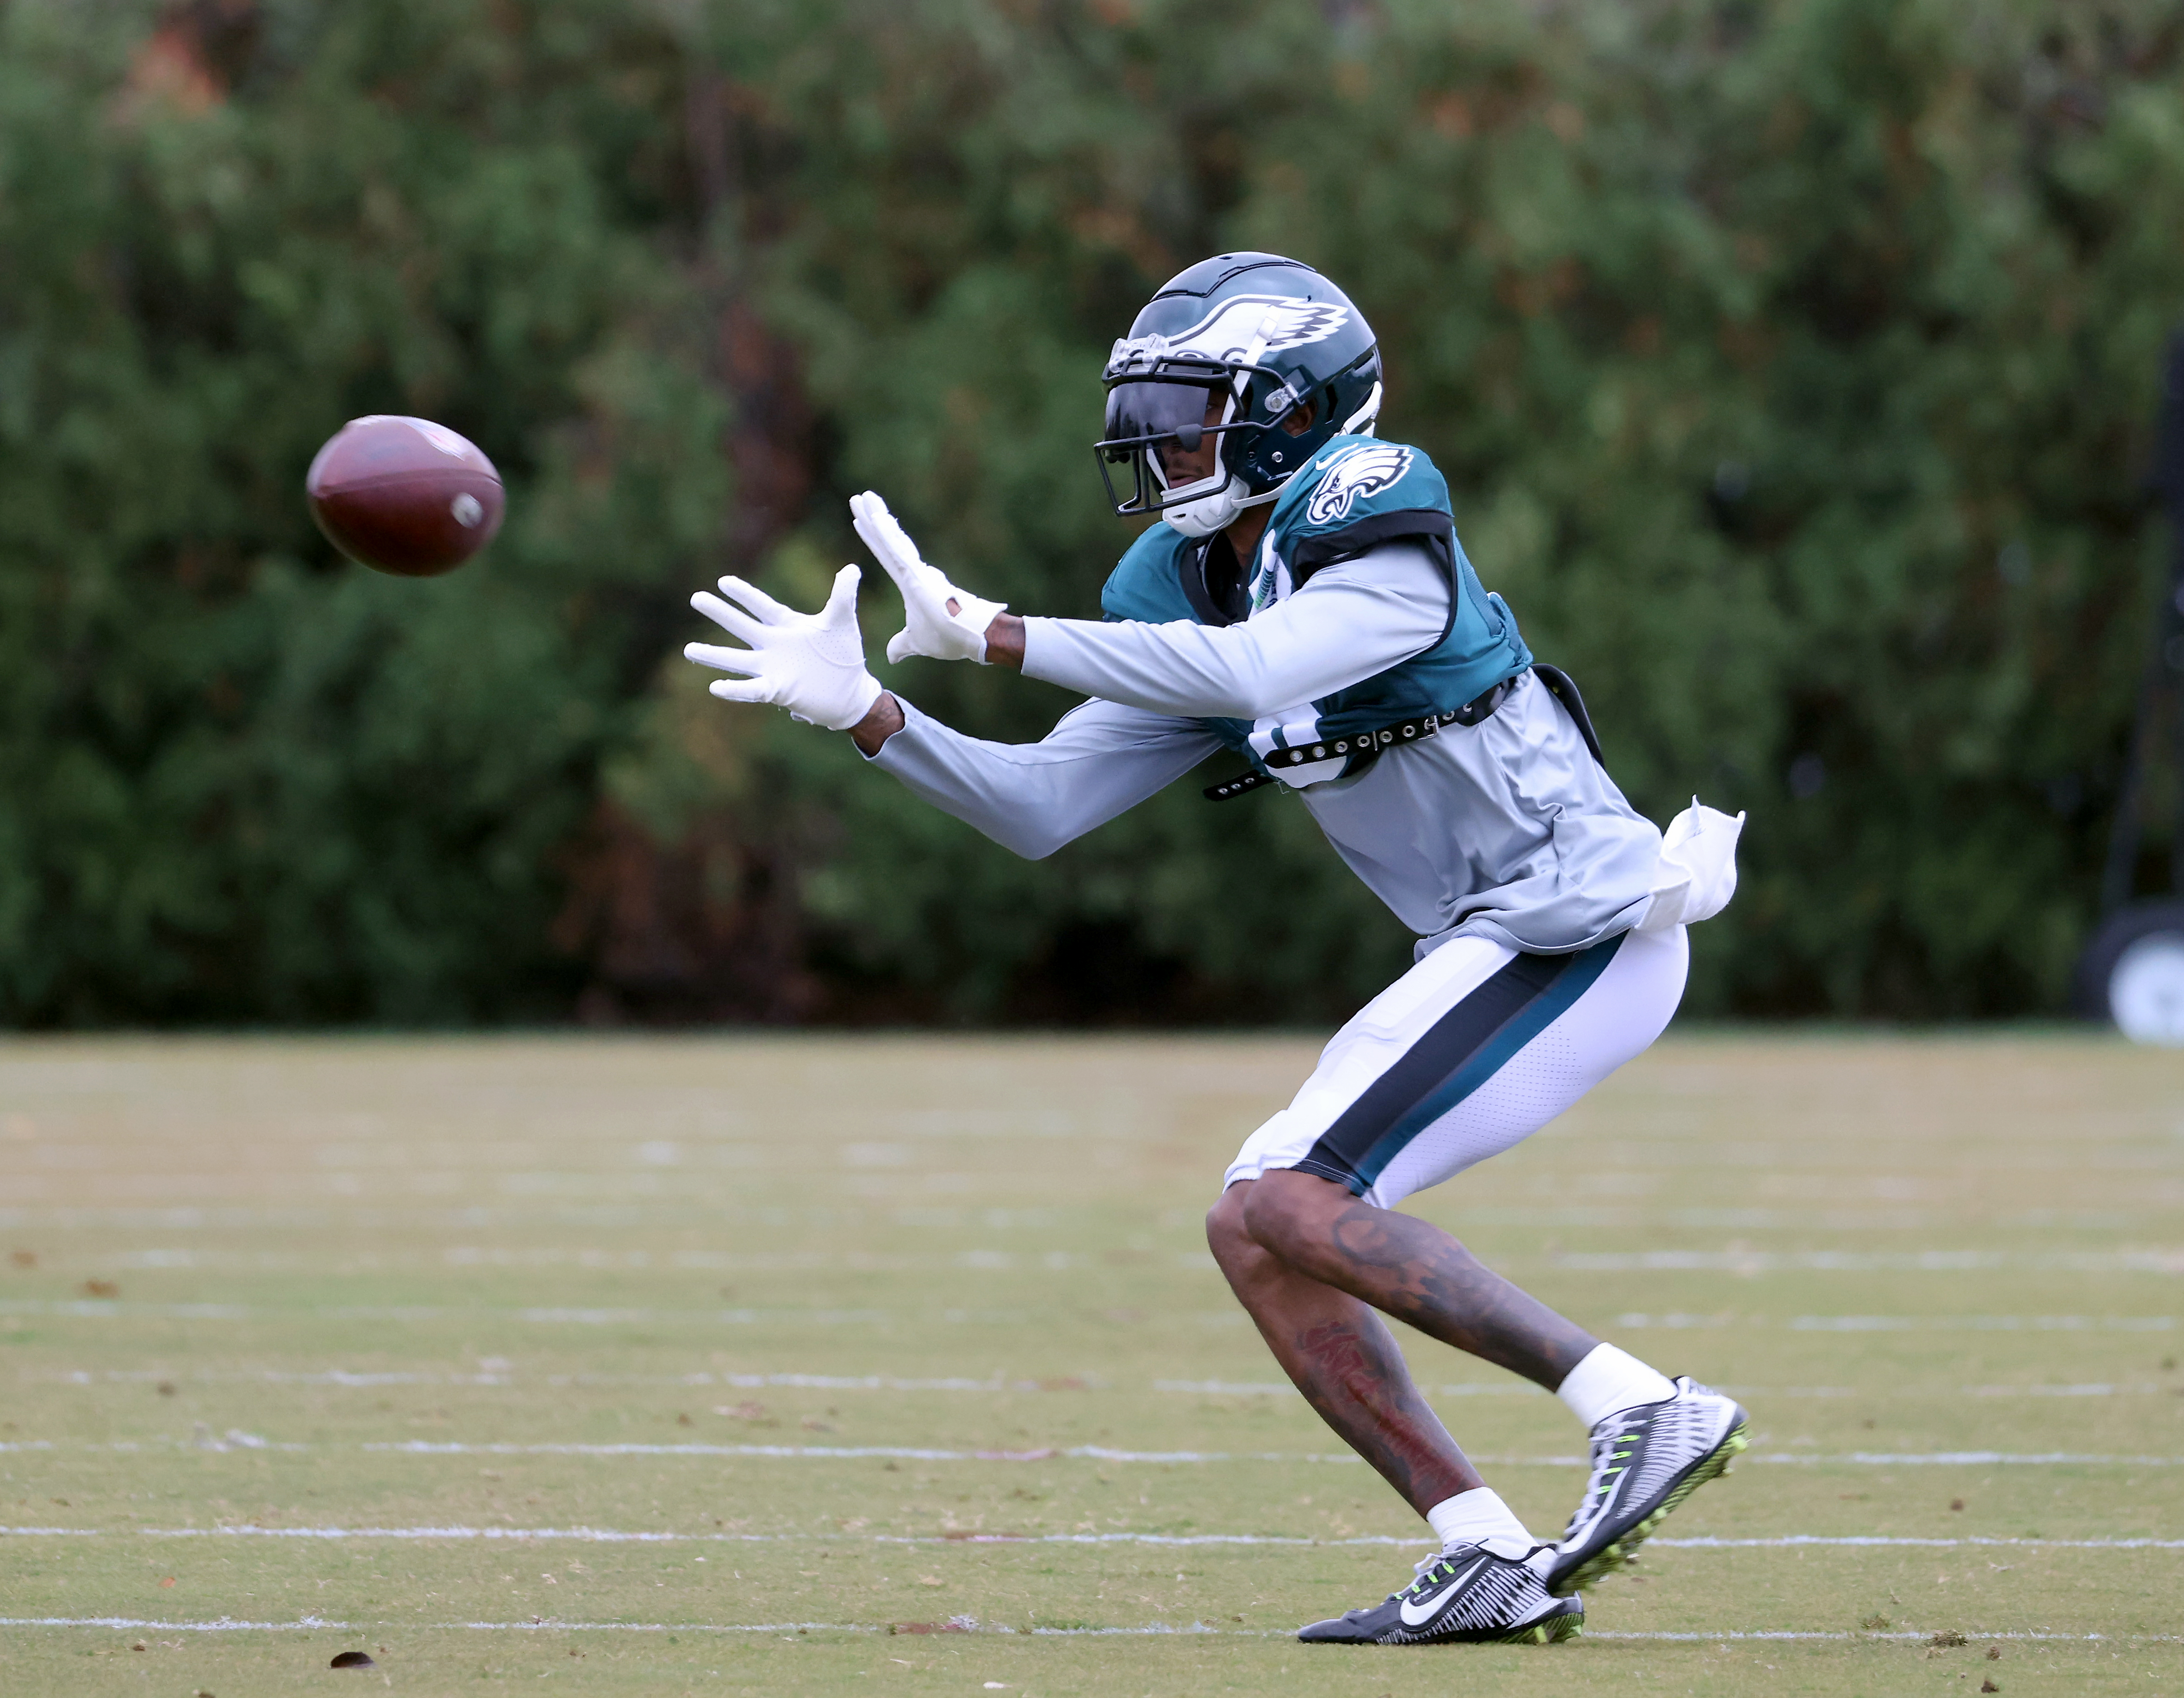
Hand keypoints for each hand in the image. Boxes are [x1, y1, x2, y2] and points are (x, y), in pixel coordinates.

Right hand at [683, 564, 882, 731]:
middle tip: (696, 598)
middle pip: (742, 626)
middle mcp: (773, 645)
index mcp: (786, 625)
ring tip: (688, 650)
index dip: (744, 594)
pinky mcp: (777, 690)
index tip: (724, 581)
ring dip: (714, 655)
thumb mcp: (843, 622)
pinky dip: (734, 689)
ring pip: (737, 660)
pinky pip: (751, 690)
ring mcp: (772, 668)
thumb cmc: (844, 656)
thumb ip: (843, 595)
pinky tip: (715, 687)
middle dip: (721, 613)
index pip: (762, 606)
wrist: (850, 693)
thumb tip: (851, 568)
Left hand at [850, 490, 1005, 664]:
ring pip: (891, 540)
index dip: (874, 538)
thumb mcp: (917, 642)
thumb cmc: (950, 638)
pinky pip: (898, 552)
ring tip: (863, 498)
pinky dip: (887, 535)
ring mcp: (916, 572)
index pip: (887, 556)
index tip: (861, 520)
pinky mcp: (919, 577)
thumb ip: (902, 645)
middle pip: (887, 541)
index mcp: (911, 583)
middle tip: (858, 498)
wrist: (973, 639)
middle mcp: (914, 572)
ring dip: (876, 518)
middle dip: (872, 518)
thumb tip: (891, 656)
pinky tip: (876, 519)